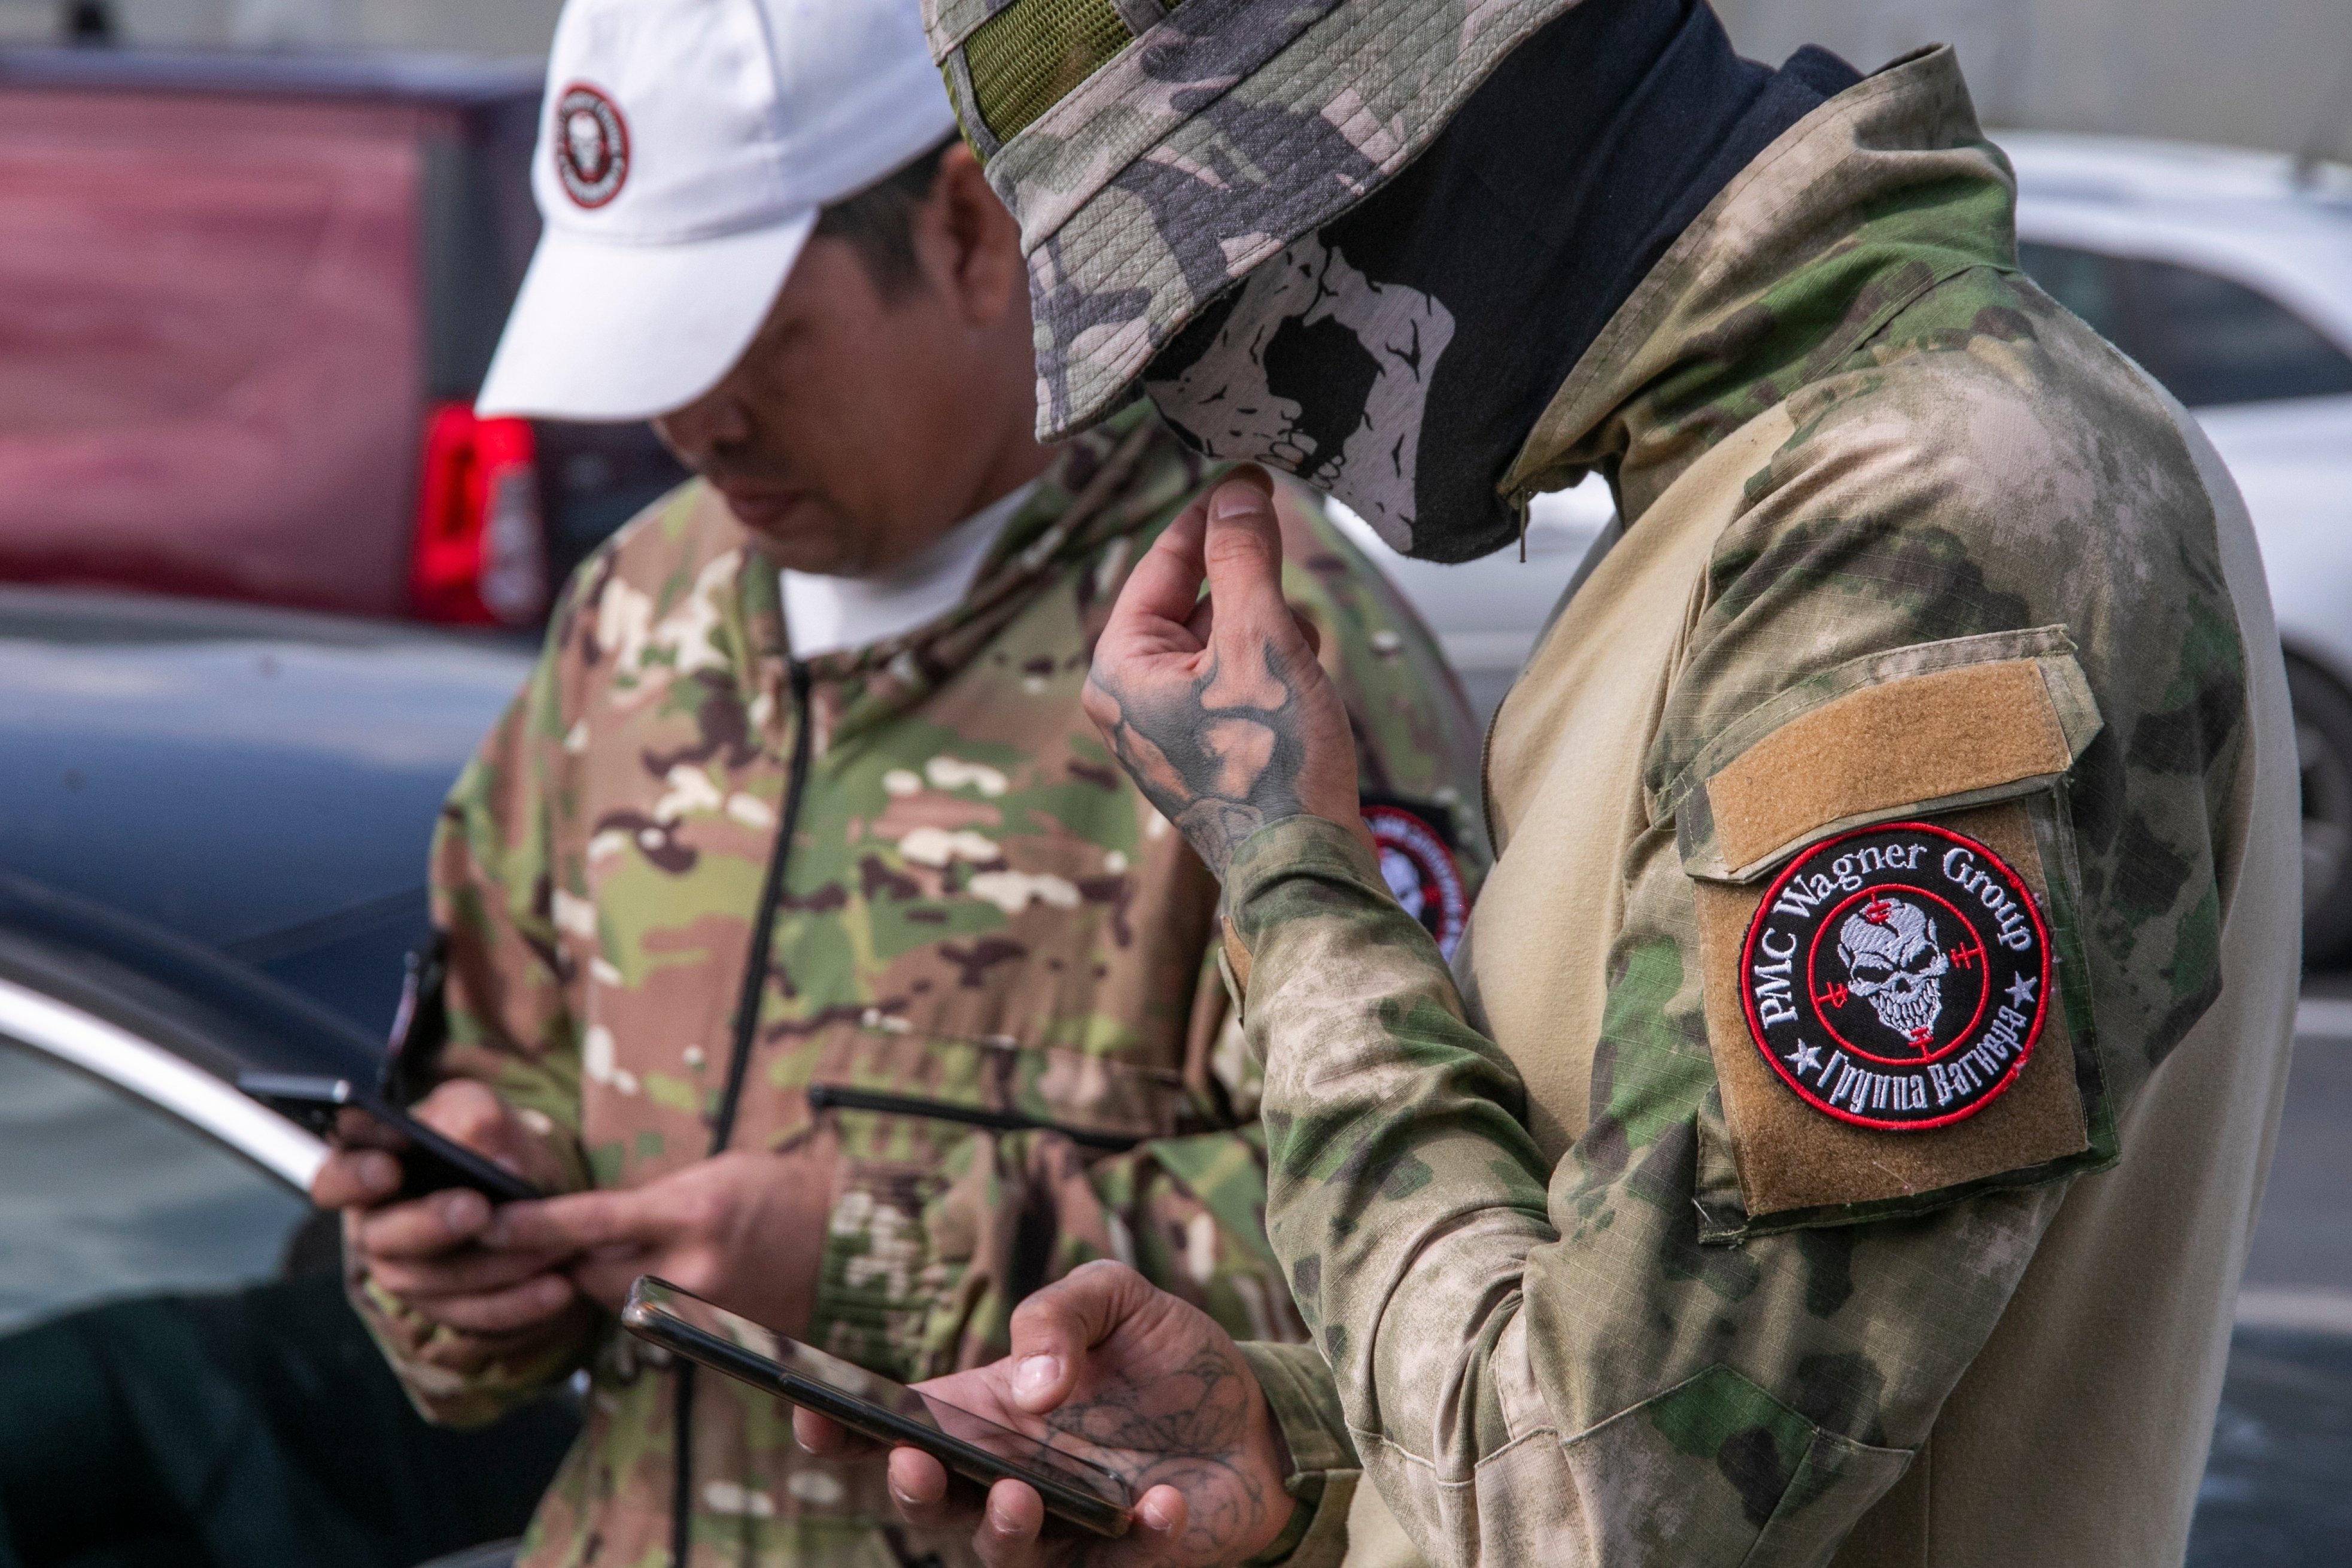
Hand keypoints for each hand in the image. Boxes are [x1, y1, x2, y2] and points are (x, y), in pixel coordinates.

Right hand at [311, 1080, 579, 1339]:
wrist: (517, 1177)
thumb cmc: (479, 1134)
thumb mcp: (476, 1108)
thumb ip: (475, 1120)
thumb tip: (492, 1161)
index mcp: (365, 1171)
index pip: (335, 1179)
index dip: (354, 1177)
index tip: (390, 1168)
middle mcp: (375, 1229)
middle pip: (384, 1240)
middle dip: (430, 1224)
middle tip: (476, 1209)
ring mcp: (406, 1274)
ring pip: (436, 1282)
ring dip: (494, 1266)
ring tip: (547, 1246)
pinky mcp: (446, 1307)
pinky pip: (476, 1315)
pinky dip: (519, 1304)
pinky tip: (559, 1287)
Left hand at [483, 1133, 836, 1334]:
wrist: (850, 1242)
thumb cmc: (778, 1190)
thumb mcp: (710, 1175)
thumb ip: (649, 1203)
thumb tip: (588, 1225)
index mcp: (691, 1211)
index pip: (589, 1222)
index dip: (532, 1226)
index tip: (488, 1224)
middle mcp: (694, 1266)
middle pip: (591, 1274)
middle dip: (572, 1258)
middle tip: (563, 1237)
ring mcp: (706, 1310)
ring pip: (619, 1304)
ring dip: (610, 1281)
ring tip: (634, 1253)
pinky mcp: (716, 1339)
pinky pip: (655, 1326)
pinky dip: (649, 1304)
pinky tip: (665, 1280)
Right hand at [794, 1261, 1294, 1567]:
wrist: (1258, 1409)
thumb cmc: (1165, 1354)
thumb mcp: (1115, 1296)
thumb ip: (1059, 1312)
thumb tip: (1029, 1385)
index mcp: (985, 1412)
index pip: (893, 1429)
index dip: (838, 1429)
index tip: (808, 1411)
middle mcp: (1008, 1476)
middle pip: (931, 1502)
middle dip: (911, 1488)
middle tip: (918, 1461)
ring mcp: (1063, 1527)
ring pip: (1003, 1553)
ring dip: (1001, 1530)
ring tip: (1017, 1494)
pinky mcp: (1126, 1559)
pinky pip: (1115, 1566)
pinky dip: (1137, 1540)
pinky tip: (1162, 1504)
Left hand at [1083, 469, 1368, 879]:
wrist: (1302, 869)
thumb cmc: (1272, 764)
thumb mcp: (1260, 640)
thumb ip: (1243, 559)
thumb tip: (1237, 492)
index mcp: (1117, 669)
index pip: (1159, 565)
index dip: (1210, 519)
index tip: (1252, 480)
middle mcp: (1128, 699)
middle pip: (1187, 601)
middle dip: (1246, 584)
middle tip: (1289, 572)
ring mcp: (1164, 729)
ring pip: (1217, 640)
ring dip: (1265, 627)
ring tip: (1300, 647)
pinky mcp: (1204, 751)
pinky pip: (1232, 682)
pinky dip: (1269, 667)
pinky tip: (1303, 680)